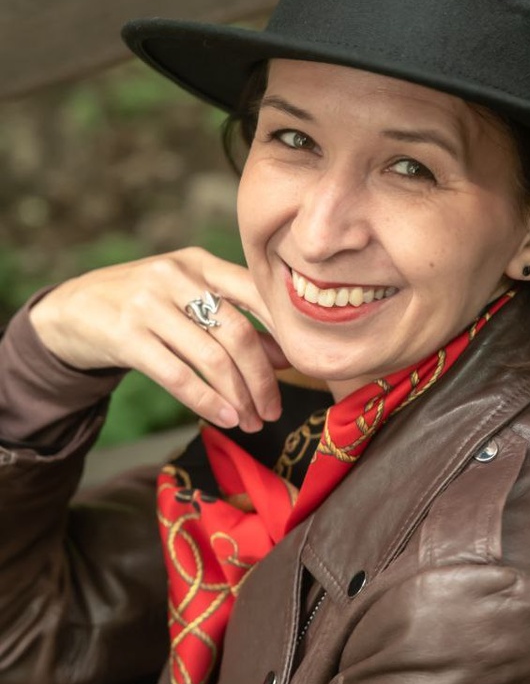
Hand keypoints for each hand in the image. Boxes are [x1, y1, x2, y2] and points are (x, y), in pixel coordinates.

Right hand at [29, 248, 288, 431]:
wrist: (71, 308)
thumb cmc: (142, 304)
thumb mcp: (185, 297)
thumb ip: (233, 318)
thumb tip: (284, 356)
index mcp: (199, 262)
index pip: (255, 291)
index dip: (284, 329)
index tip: (303, 364)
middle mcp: (176, 276)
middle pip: (238, 331)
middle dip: (262, 378)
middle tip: (274, 409)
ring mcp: (148, 304)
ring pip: (211, 357)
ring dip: (238, 396)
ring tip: (251, 421)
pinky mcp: (126, 335)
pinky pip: (177, 375)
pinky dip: (207, 401)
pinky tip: (224, 418)